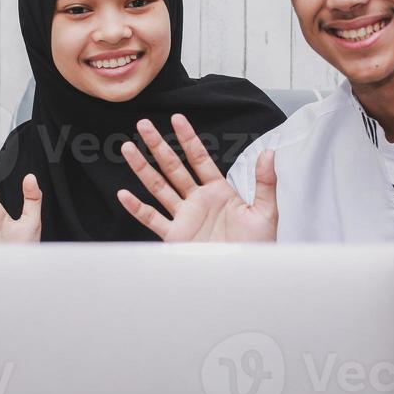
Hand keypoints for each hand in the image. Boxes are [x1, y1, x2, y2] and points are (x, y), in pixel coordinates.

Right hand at [116, 114, 276, 242]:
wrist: (246, 273)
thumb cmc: (258, 246)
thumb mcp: (266, 211)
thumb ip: (265, 182)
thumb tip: (269, 153)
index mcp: (218, 192)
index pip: (199, 159)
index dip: (188, 139)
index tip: (178, 119)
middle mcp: (197, 201)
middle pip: (173, 167)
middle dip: (158, 146)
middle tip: (144, 125)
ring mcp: (184, 218)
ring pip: (158, 187)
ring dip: (143, 169)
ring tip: (129, 149)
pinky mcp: (175, 237)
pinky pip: (153, 220)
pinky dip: (137, 208)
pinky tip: (125, 195)